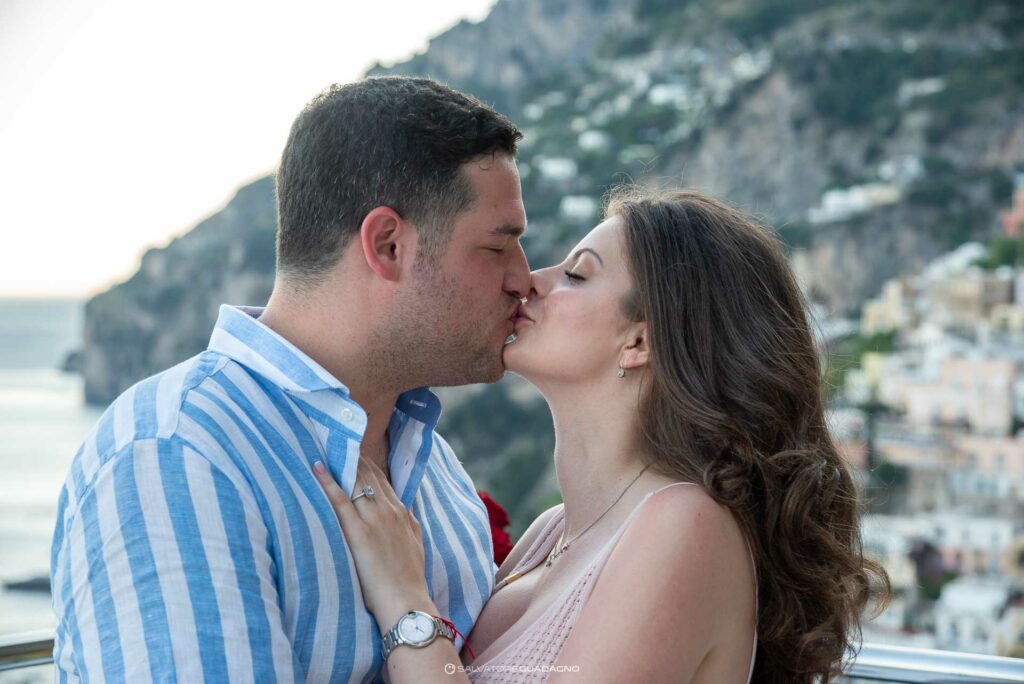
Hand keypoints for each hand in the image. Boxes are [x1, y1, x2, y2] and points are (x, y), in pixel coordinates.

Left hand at [313, 457, 432, 629]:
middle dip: (352, 457)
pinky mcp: (357, 532)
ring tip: (323, 446)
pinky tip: (316, 467)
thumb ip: (410, 524)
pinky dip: (327, 482)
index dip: (366, 463)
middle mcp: (388, 510)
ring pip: (354, 481)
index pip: (381, 479)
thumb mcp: (416, 544)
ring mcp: (373, 519)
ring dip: (340, 462)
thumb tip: (406, 512)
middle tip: (334, 440)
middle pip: (367, 474)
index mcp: (401, 513)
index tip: (353, 450)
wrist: (406, 602)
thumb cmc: (409, 578)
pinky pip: (340, 500)